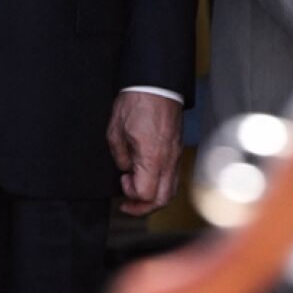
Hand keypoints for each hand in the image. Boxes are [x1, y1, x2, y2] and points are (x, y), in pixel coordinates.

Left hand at [107, 92, 181, 215]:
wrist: (156, 84)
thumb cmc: (137, 102)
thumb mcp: (115, 131)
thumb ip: (119, 156)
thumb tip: (125, 169)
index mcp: (152, 157)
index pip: (147, 193)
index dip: (132, 194)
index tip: (122, 181)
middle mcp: (168, 160)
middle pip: (163, 199)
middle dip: (144, 207)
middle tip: (128, 204)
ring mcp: (176, 155)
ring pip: (171, 190)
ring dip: (154, 197)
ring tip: (137, 193)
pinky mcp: (177, 149)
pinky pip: (173, 177)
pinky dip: (161, 184)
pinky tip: (148, 178)